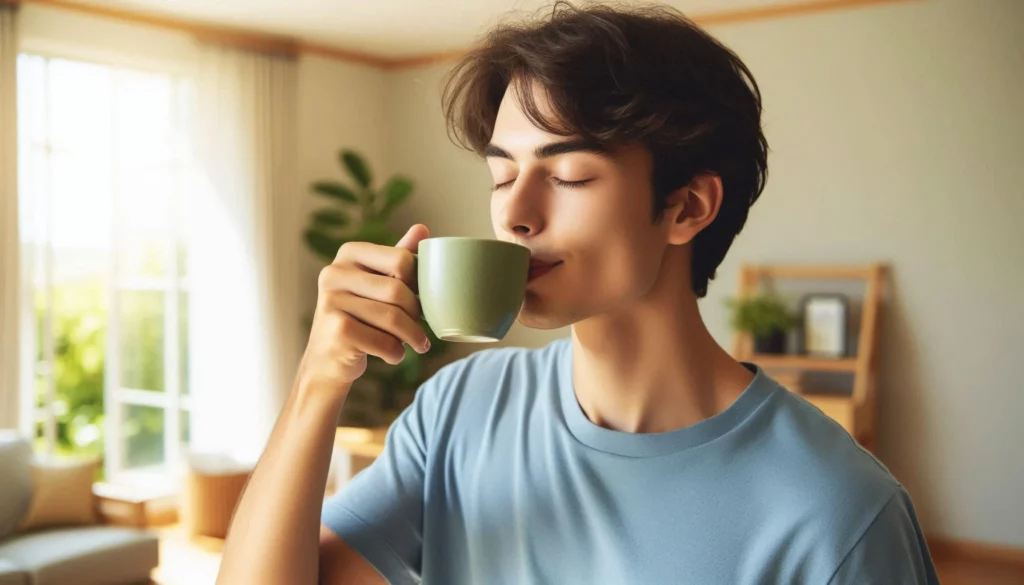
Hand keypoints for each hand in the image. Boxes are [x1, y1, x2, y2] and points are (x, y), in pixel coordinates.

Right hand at [298, 225, 431, 393]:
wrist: (327, 360)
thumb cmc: (359, 316)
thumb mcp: (376, 283)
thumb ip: (397, 257)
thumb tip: (422, 228)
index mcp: (348, 253)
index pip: (401, 259)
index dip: (419, 283)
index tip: (421, 300)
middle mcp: (334, 273)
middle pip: (398, 290)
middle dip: (417, 314)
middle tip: (421, 328)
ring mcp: (332, 302)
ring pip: (393, 318)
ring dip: (412, 336)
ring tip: (417, 343)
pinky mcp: (337, 332)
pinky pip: (384, 342)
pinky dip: (396, 353)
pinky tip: (393, 354)